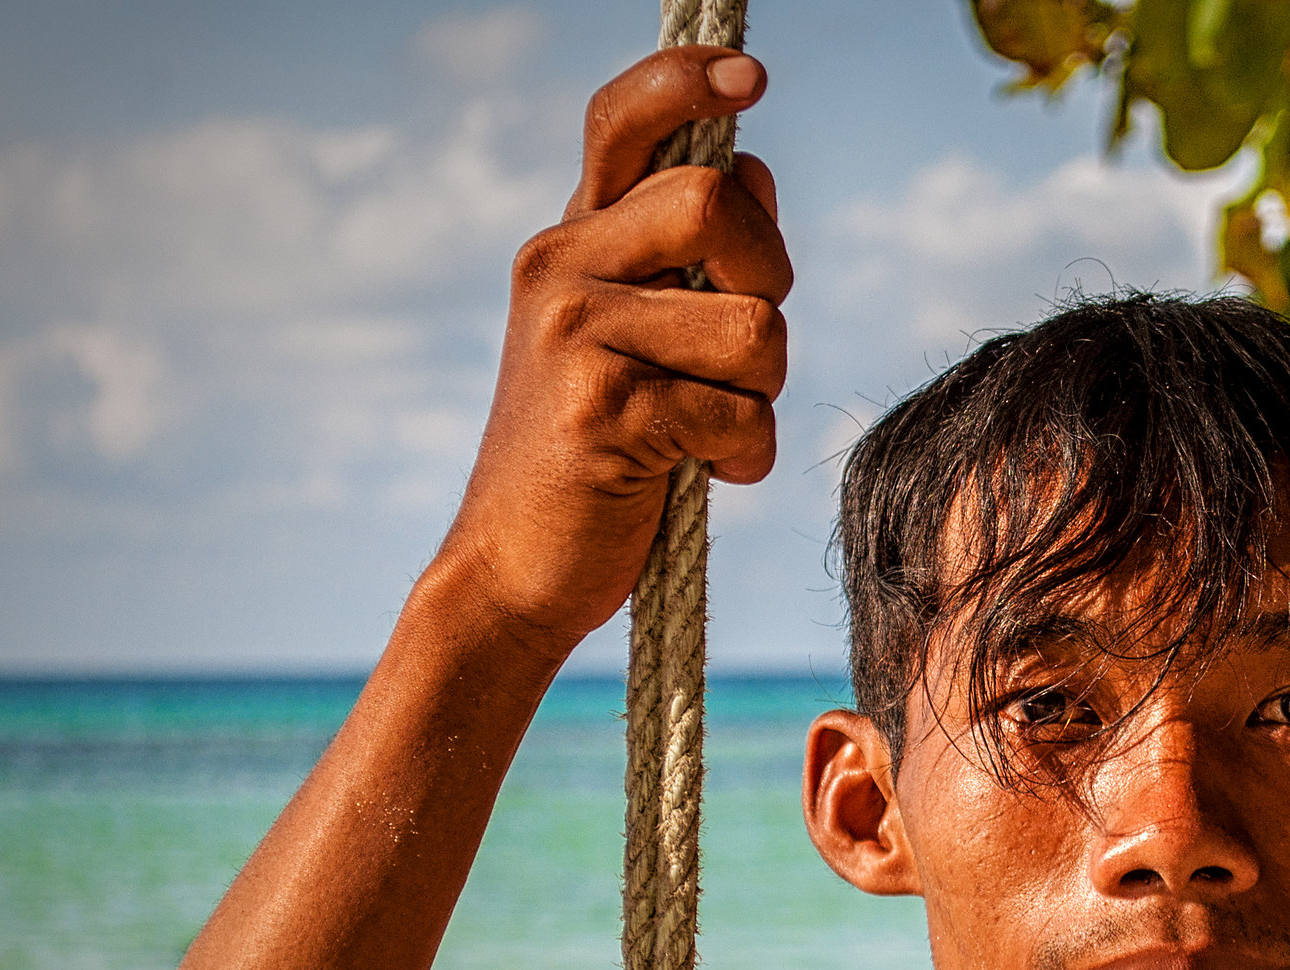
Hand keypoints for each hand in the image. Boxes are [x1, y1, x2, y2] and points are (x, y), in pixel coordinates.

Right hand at [429, 47, 790, 652]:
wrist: (516, 571)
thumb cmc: (599, 457)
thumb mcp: (636, 340)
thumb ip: (686, 261)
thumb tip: (753, 168)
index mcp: (573, 243)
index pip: (622, 122)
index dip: (686, 80)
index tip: (751, 78)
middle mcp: (560, 269)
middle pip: (715, 204)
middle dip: (772, 282)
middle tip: (746, 356)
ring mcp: (571, 336)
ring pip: (754, 327)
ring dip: (764, 396)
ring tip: (712, 432)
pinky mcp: (599, 411)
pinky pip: (738, 415)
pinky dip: (744, 459)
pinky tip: (701, 477)